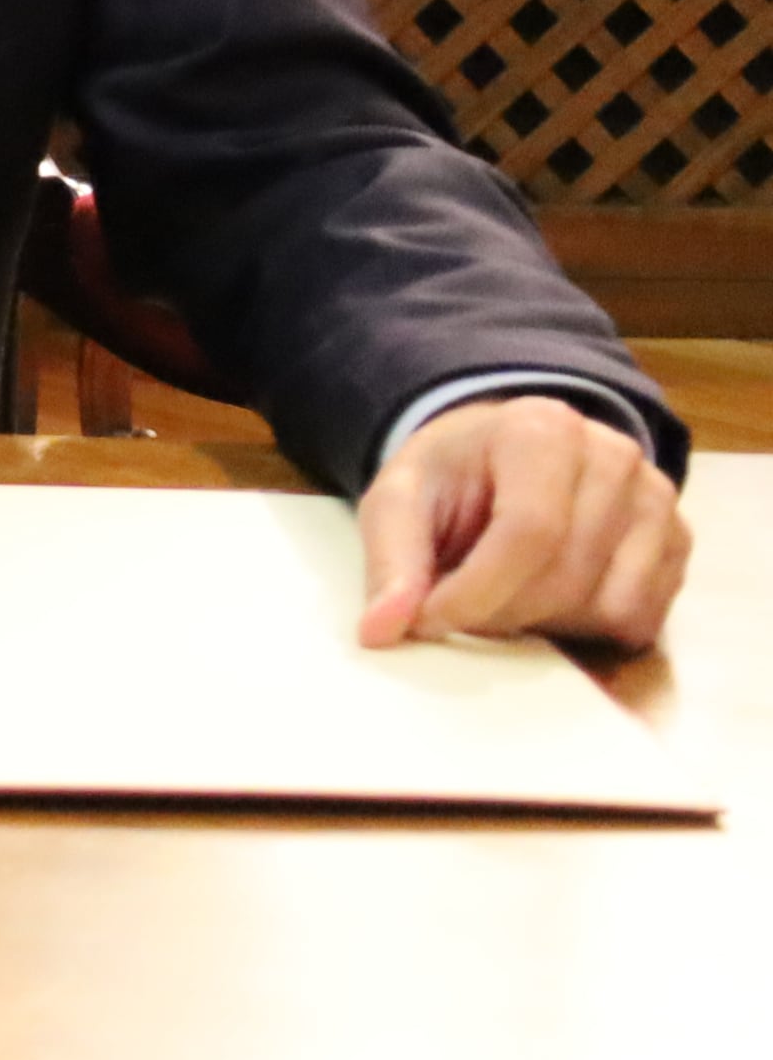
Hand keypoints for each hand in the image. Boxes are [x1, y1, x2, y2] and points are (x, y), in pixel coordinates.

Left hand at [355, 393, 688, 652]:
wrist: (503, 458)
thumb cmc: (452, 478)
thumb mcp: (399, 502)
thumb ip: (391, 562)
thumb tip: (382, 630)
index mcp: (542, 429)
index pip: (529, 532)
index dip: (478, 593)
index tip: (429, 621)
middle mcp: (614, 456)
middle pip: (568, 575)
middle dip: (503, 613)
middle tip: (461, 609)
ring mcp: (656, 500)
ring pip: (610, 606)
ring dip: (546, 624)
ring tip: (506, 595)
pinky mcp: (678, 543)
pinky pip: (642, 619)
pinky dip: (590, 630)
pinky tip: (550, 601)